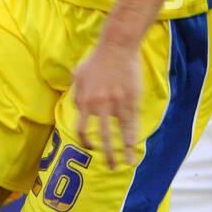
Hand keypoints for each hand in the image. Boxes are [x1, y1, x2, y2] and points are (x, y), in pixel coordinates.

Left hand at [71, 39, 141, 169]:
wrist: (117, 45)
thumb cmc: (97, 58)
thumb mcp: (79, 74)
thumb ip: (76, 92)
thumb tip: (76, 105)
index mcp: (84, 100)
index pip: (80, 128)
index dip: (84, 141)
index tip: (90, 148)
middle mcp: (99, 104)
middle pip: (101, 137)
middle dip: (105, 154)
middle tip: (109, 167)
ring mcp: (116, 102)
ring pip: (119, 132)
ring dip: (122, 150)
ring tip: (127, 163)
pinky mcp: (131, 98)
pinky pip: (131, 122)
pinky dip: (133, 135)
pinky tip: (134, 146)